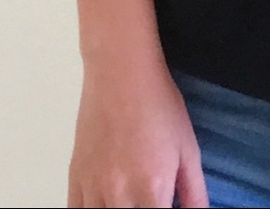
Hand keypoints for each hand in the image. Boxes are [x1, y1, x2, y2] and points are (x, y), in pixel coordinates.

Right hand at [67, 59, 207, 207]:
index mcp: (153, 187)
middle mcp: (120, 195)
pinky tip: (109, 204)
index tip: (168, 208)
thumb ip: (194, 192)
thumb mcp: (188, 147)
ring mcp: (93, 189)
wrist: (121, 75)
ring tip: (133, 201)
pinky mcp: (74, 180)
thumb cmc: (160, 106)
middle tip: (151, 202)